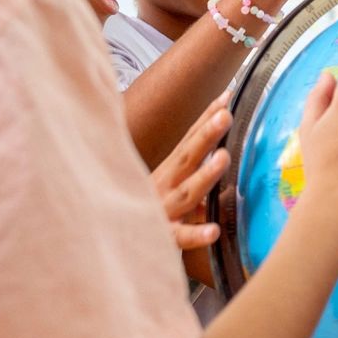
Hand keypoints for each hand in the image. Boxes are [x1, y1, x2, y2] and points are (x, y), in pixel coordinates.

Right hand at [152, 97, 231, 251]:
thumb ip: (195, 176)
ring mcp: (163, 211)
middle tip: (226, 115)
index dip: (206, 118)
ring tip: (224, 158)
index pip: (189, 141)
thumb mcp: (171, 190)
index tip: (226, 97)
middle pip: (187, 157)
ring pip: (186, 192)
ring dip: (205, 174)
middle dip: (206, 135)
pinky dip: (196, 234)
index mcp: (168, 172)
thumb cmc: (149, 213)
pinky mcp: (164, 239)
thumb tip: (223, 155)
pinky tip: (213, 231)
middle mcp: (164, 186)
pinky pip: (181, 237)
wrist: (111, 241)